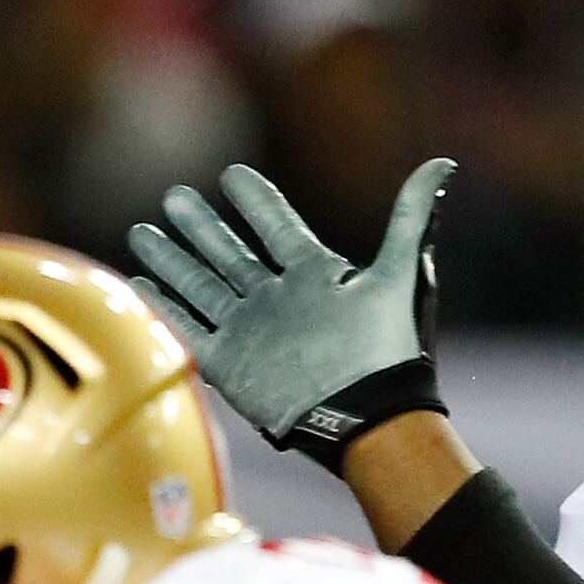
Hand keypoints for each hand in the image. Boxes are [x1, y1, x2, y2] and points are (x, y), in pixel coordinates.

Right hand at [123, 158, 454, 465]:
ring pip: (201, 285)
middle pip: (228, 252)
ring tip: (142, 233)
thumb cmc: (388, 350)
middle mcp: (276, 298)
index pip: (275, 224)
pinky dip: (164, 307)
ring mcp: (251, 330)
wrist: (367, 418)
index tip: (232, 175)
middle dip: (200, 226)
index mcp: (312, 274)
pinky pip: (189, 329)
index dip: (255, 200)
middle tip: (173, 196)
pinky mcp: (230, 364)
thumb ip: (412, 218)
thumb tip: (442, 164)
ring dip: (173, 259)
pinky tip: (141, 285)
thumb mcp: (400, 276)